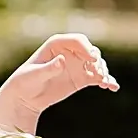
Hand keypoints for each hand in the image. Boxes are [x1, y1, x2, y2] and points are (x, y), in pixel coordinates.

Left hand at [0, 33, 116, 131]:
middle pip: (90, 51)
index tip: (92, 59)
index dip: (86, 48)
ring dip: (104, 70)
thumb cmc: (25, 82)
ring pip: (97, 64)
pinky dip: (107, 81)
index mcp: (57, 44)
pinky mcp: (82, 78)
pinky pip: (98, 77)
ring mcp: (78, 65)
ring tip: (104, 82)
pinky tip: (113, 87)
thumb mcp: (34, 75)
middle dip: (97, 59)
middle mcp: (70, 52)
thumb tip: (62, 60)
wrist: (25, 97)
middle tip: (98, 72)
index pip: (77, 40)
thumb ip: (48, 68)